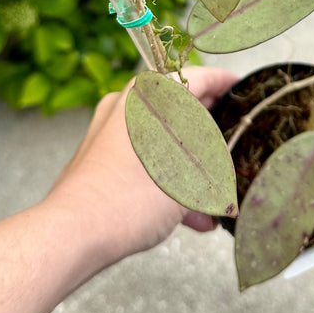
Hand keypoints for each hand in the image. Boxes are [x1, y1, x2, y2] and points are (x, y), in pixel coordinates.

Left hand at [44, 66, 239, 264]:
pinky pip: (145, 158)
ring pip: (164, 139)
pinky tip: (190, 217)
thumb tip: (222, 153)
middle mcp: (126, 105)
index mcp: (147, 97)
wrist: (71, 234)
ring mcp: (111, 130)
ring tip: (214, 200)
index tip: (242, 87)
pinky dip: (168, 179)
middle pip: (179, 110)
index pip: (195, 78)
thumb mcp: (188, 179)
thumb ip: (213, 159)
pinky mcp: (101, 156)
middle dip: (210, 136)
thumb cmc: (128, 199)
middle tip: (234, 146)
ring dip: (191, 166)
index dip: (224, 82)